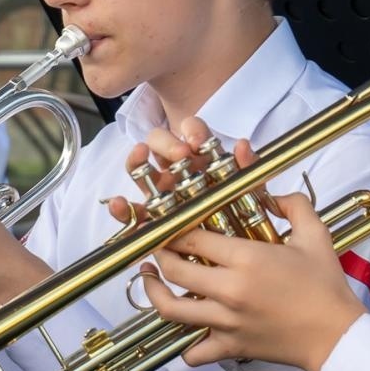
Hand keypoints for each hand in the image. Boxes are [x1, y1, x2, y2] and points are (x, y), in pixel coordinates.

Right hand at [104, 117, 255, 227]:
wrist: (237, 241)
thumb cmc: (241, 209)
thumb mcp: (251, 188)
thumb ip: (249, 167)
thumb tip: (242, 145)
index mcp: (199, 154)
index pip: (190, 129)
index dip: (192, 130)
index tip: (198, 142)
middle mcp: (174, 167)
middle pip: (158, 141)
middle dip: (167, 143)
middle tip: (181, 155)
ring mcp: (159, 189)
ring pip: (139, 168)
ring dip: (136, 159)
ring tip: (140, 155)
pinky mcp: (150, 217)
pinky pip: (132, 212)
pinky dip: (122, 208)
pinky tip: (118, 204)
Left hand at [141, 191, 365, 370]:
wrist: (337, 336)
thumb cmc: (327, 285)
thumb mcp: (315, 235)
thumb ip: (293, 205)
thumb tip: (271, 193)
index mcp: (247, 259)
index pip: (192, 239)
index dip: (174, 230)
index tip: (170, 225)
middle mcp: (230, 290)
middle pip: (174, 270)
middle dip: (159, 256)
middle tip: (159, 249)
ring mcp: (227, 322)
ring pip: (172, 310)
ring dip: (154, 293)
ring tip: (150, 281)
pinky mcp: (231, 347)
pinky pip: (192, 352)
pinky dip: (183, 345)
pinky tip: (184, 331)